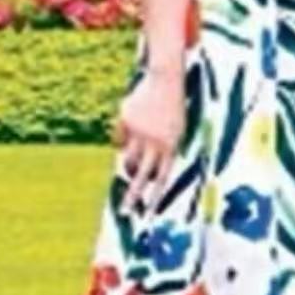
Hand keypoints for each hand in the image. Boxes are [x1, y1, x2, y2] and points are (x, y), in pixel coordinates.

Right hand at [114, 69, 184, 213]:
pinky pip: (119, 140)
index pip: (163, 178)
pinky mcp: (126, 122)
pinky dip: (123, 140)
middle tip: (125, 212)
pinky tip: (133, 128)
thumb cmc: (173, 110)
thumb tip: (135, 172)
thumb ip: (160, 153)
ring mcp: (139, 132)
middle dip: (133, 195)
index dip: (154, 197)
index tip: (147, 214)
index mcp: (171, 146)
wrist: (166, 80)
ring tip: (129, 169)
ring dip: (128, 167)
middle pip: (141, 175)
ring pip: (127, 159)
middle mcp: (154, 142)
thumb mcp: (175, 133)